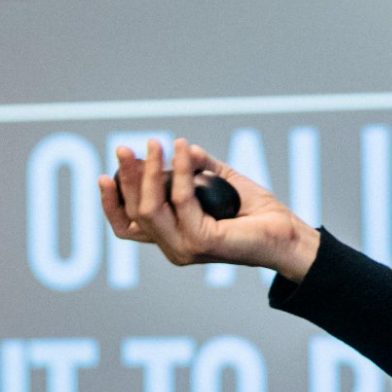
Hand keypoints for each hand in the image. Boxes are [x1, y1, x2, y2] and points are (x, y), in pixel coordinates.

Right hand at [97, 137, 321, 281]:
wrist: (287, 232)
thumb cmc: (256, 211)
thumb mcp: (220, 181)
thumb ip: (198, 166)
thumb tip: (180, 146)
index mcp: (171, 236)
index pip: (128, 226)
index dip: (110, 204)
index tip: (105, 174)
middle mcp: (173, 247)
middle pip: (134, 213)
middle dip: (126, 177)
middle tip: (125, 147)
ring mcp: (185, 248)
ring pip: (150, 208)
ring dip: (148, 172)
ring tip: (154, 143)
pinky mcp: (202, 242)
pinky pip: (181, 199)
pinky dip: (181, 170)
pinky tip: (185, 149)